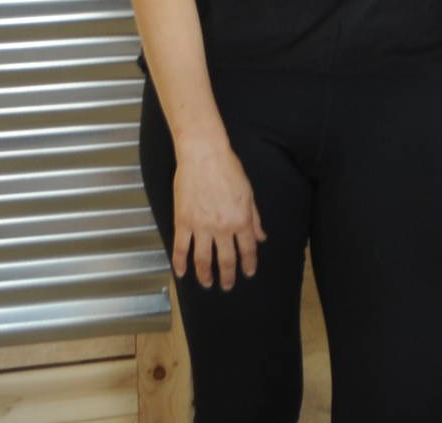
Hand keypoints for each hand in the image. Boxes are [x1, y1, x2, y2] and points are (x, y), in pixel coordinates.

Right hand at [171, 140, 265, 290]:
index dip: (249, 263)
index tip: (248, 273)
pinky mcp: (183, 221)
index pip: (248, 249)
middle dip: (228, 276)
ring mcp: (201, 226)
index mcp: (241, 220)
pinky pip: (181, 248)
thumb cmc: (228, 169)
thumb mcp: (249, 193)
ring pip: (203, 259)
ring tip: (207, 283)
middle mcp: (222, 227)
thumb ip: (254, 218)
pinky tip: (181, 273)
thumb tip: (261, 236)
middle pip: (226, 259)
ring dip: (205, 275)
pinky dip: (180, 263)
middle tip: (227, 286)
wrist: (204, 155)